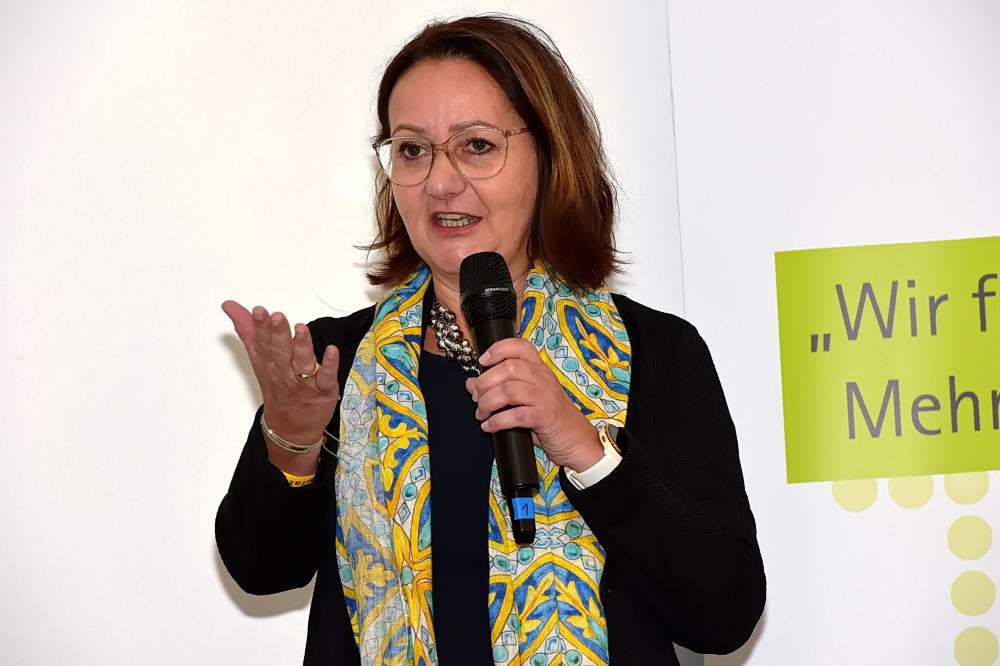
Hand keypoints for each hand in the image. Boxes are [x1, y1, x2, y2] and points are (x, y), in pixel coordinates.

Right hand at [222, 300, 339, 454]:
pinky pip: (326, 378)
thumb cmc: (277, 389)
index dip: (261, 326)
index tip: (259, 310)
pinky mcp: (324, 390)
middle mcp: (285, 372)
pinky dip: (330, 365)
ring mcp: (304, 382)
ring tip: (301, 329)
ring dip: (302, 346)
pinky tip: (332, 351)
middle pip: (280, 352)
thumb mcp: (258, 360)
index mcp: (269, 363)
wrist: (290, 429)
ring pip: (302, 363)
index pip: (262, 343)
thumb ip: (248, 330)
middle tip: (277, 316)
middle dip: (278, 334)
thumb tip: (230, 305)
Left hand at [465, 338, 602, 472]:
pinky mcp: (544, 417)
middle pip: (508, 368)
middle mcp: (543, 379)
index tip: (483, 361)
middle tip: (476, 397)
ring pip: (508, 390)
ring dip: (488, 402)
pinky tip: (489, 426)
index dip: (498, 349)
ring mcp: (545, 397)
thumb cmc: (550, 418)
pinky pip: (515, 415)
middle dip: (485, 382)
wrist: (577, 441)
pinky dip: (497, 421)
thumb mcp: (527, 399)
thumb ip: (501, 389)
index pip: (521, 347)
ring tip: (482, 413)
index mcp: (540, 370)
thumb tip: (471, 384)